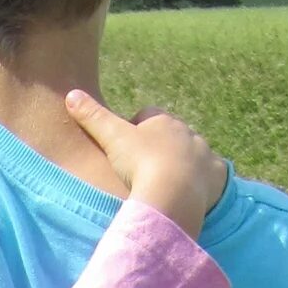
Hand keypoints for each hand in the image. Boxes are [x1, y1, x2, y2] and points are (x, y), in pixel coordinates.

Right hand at [64, 87, 227, 236]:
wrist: (172, 194)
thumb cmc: (140, 163)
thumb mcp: (111, 137)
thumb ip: (93, 117)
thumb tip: (70, 93)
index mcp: (163, 121)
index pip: (148, 116)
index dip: (136, 129)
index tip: (127, 147)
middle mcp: (187, 133)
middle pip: (172, 135)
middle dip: (161, 147)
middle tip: (146, 168)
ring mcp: (204, 154)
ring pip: (193, 154)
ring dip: (182, 164)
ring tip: (167, 183)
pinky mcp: (216, 176)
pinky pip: (212, 175)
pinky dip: (203, 181)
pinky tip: (192, 193)